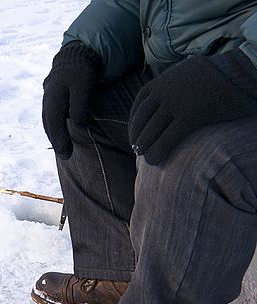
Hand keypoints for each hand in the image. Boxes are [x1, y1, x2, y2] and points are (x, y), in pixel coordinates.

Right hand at [42, 42, 102, 158]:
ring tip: (63, 148)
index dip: (59, 138)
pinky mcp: (52, 96)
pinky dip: (54, 126)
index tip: (66, 153)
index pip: (53, 121)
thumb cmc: (83, 69)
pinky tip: (60, 133)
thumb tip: (76, 121)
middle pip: (48, 123)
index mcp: (53, 94)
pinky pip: (51, 115)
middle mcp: (47, 97)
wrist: (77, 52)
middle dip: (56, 140)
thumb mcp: (84, 84)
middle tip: (66, 155)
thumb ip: (79, 104)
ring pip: (48, 119)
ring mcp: (48, 96)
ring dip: (54, 134)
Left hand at [129, 50, 256, 164]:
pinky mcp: (190, 115)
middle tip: (138, 150)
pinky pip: (167, 137)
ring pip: (152, 129)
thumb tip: (161, 102)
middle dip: (137, 136)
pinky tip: (154, 161)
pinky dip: (158, 151)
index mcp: (164, 80)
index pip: (139, 105)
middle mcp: (166, 89)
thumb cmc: (217, 76)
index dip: (134, 123)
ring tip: (146, 157)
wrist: (239, 72)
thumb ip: (172, 85)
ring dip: (145, 146)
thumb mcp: (187, 74)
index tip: (133, 136)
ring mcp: (176, 102)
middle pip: (142, 119)